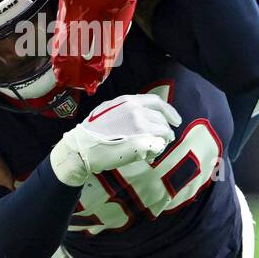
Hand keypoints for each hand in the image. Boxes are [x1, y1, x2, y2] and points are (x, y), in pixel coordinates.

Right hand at [49, 94, 179, 185]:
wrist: (82, 148)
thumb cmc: (92, 131)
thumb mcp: (108, 110)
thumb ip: (126, 109)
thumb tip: (142, 115)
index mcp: (128, 101)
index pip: (157, 102)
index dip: (170, 112)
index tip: (176, 121)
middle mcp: (136, 111)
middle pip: (162, 120)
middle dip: (166, 131)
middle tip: (165, 140)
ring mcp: (139, 127)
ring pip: (163, 133)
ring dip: (162, 141)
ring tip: (155, 149)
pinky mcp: (140, 144)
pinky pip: (157, 146)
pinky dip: (156, 151)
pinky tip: (148, 155)